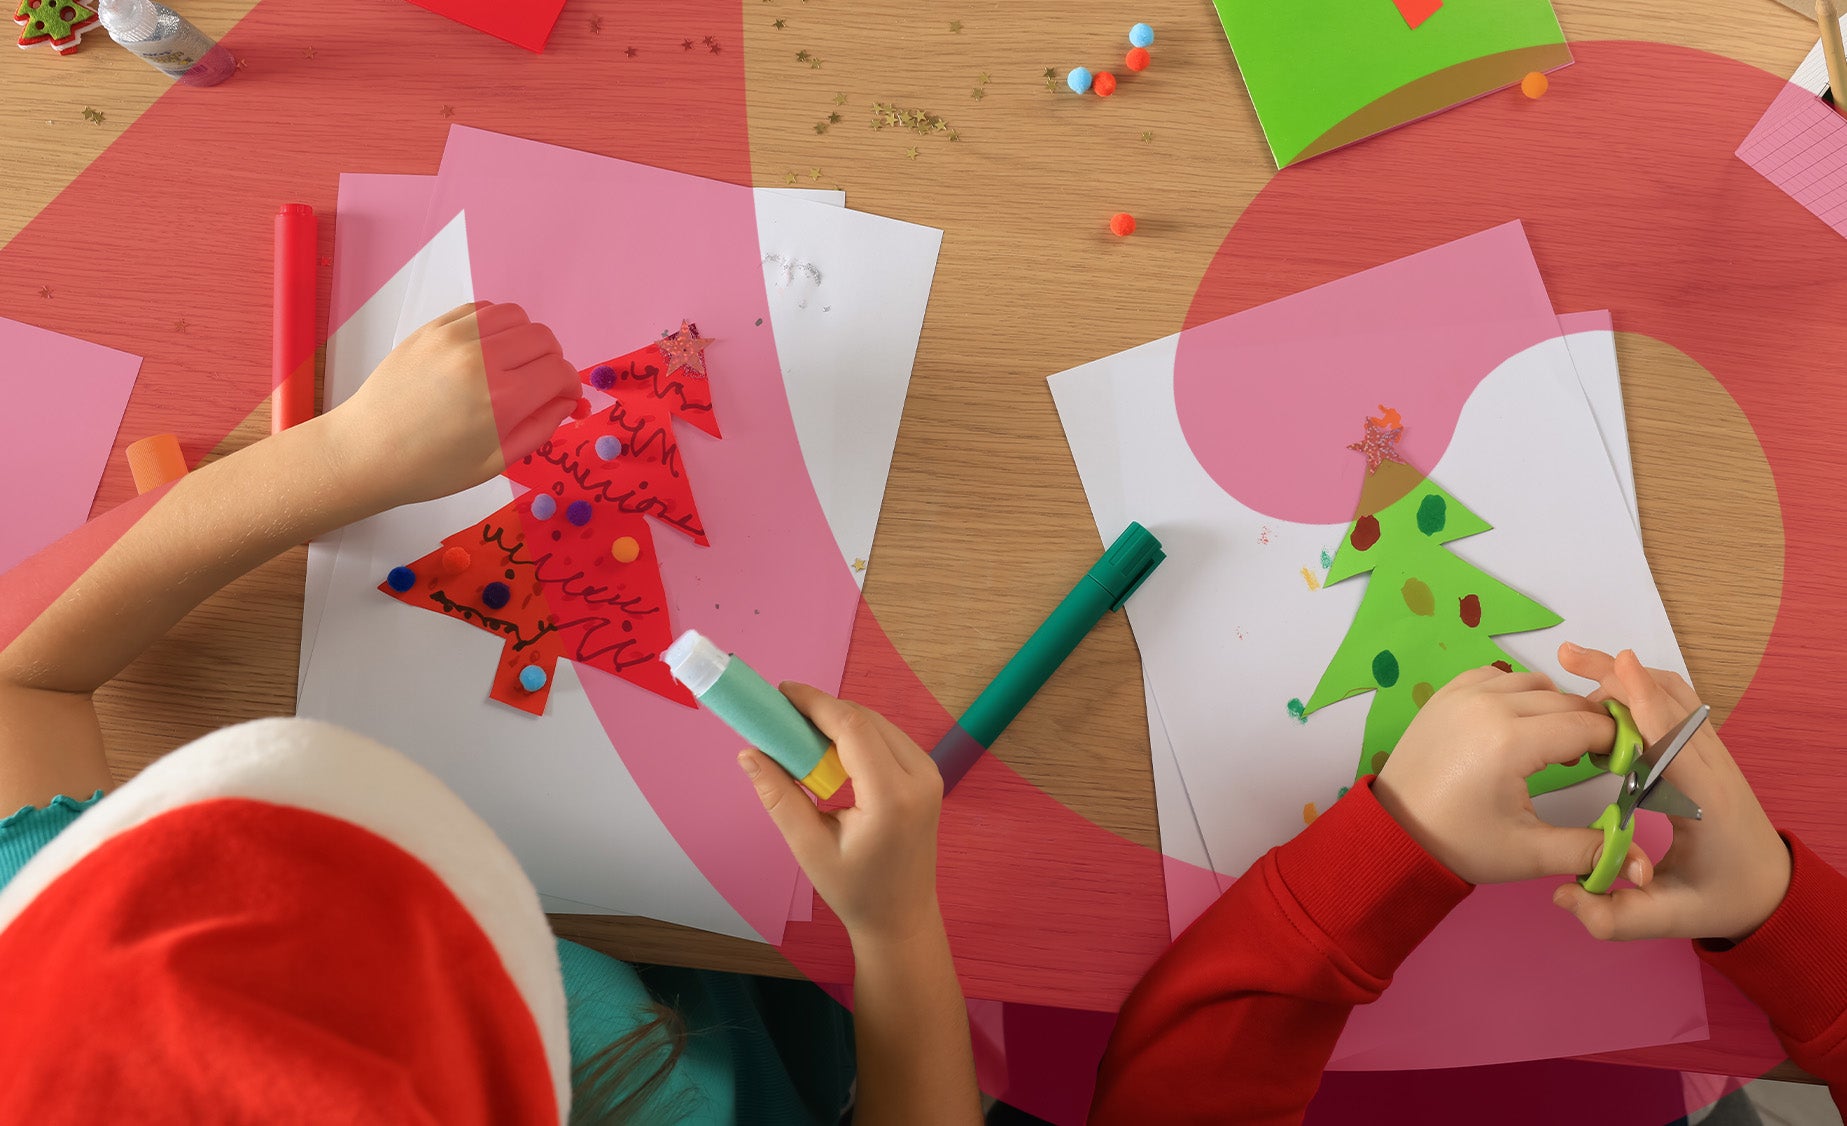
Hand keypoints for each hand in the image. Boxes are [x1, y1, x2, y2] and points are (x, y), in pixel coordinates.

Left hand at [322, 302, 581, 510]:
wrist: (366, 451)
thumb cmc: (430, 468)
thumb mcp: (495, 463)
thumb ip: (540, 428)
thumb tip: (567, 402)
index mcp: (501, 399)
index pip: (559, 372)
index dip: (570, 387)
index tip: (562, 400)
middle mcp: (481, 359)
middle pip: (543, 338)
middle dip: (551, 361)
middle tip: (538, 385)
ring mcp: (454, 337)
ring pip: (516, 316)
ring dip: (525, 339)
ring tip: (512, 365)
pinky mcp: (432, 328)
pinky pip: (481, 310)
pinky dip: (495, 326)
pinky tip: (486, 352)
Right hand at [740, 684, 944, 946]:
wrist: (901, 915)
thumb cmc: (854, 890)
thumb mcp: (809, 847)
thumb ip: (779, 796)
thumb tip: (748, 752)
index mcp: (892, 798)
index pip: (853, 728)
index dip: (815, 703)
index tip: (780, 692)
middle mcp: (920, 778)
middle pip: (866, 720)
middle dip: (822, 709)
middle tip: (781, 713)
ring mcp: (930, 774)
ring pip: (878, 723)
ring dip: (838, 719)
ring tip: (798, 728)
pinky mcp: (928, 774)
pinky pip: (888, 737)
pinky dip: (856, 732)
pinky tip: (828, 745)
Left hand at [1373, 665, 1646, 885]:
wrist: (1394, 833)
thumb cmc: (1458, 843)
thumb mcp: (1529, 852)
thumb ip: (1589, 850)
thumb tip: (1642, 867)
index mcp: (1510, 741)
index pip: (1587, 726)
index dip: (1615, 744)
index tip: (1622, 765)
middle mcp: (1487, 705)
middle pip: (1565, 701)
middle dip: (1588, 726)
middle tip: (1593, 760)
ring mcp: (1462, 694)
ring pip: (1533, 683)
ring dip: (1554, 706)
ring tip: (1553, 746)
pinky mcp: (1445, 695)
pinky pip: (1497, 676)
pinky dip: (1516, 692)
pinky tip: (1518, 725)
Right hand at [1552, 644, 1790, 942]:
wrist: (1770, 892)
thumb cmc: (1720, 901)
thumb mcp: (1668, 920)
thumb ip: (1614, 917)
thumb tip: (1561, 894)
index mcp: (1705, 803)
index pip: (1673, 741)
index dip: (1645, 702)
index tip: (1619, 666)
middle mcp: (1713, 768)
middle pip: (1671, 702)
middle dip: (1619, 674)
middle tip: (1568, 657)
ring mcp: (1713, 755)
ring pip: (1675, 695)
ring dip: (1629, 676)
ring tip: (1579, 667)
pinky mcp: (1705, 752)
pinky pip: (1676, 705)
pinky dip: (1641, 688)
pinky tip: (1609, 695)